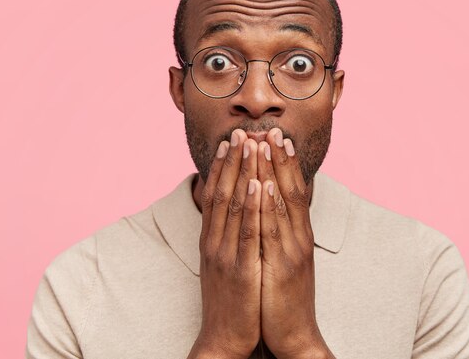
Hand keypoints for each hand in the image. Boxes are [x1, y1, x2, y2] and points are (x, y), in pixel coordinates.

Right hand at [188, 129, 261, 358]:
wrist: (224, 337)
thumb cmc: (229, 298)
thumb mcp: (223, 262)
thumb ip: (225, 238)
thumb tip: (232, 214)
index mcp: (211, 239)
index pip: (215, 195)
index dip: (222, 167)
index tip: (230, 141)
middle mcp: (214, 241)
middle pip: (222, 193)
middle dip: (232, 161)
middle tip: (240, 132)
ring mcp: (225, 254)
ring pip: (233, 205)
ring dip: (241, 172)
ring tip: (249, 145)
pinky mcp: (240, 268)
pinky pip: (246, 231)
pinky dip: (251, 206)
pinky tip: (256, 184)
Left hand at [256, 128, 333, 358]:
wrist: (293, 334)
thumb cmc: (283, 295)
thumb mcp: (284, 259)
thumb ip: (280, 234)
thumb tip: (270, 208)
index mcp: (298, 235)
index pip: (293, 191)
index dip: (285, 163)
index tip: (277, 137)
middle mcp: (298, 238)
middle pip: (290, 190)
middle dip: (281, 159)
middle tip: (272, 130)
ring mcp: (291, 251)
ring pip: (282, 204)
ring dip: (273, 172)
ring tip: (265, 145)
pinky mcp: (282, 267)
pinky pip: (272, 230)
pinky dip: (268, 205)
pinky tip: (262, 185)